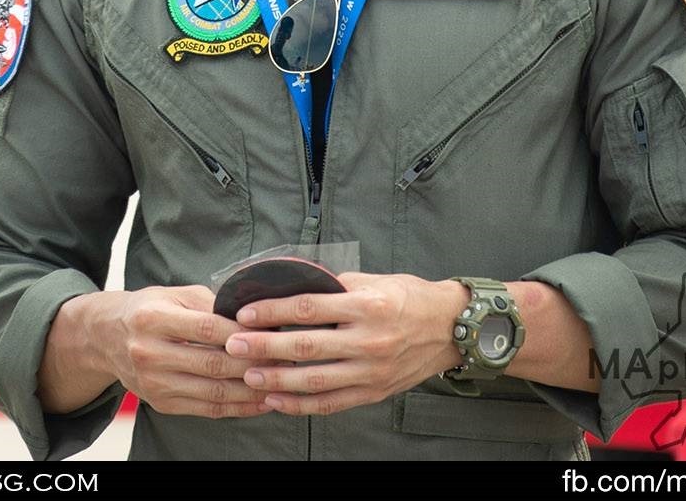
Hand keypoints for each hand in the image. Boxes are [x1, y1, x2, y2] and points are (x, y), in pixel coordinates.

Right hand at [42, 285, 277, 419]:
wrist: (105, 338)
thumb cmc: (148, 310)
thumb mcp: (172, 295)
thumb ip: (210, 303)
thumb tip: (254, 317)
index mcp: (151, 318)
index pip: (206, 329)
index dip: (243, 334)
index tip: (273, 335)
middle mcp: (148, 352)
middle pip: (213, 363)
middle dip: (255, 364)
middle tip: (287, 360)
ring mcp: (153, 382)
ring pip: (214, 392)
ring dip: (253, 390)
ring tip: (281, 383)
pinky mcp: (160, 403)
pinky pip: (207, 410)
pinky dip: (238, 408)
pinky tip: (261, 400)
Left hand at [222, 272, 466, 417]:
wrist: (451, 328)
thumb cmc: (408, 297)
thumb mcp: (373, 280)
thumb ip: (333, 284)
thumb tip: (289, 280)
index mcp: (367, 306)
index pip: (310, 308)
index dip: (273, 311)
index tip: (245, 313)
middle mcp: (370, 341)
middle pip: (307, 346)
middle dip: (265, 347)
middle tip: (234, 345)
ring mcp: (372, 371)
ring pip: (316, 381)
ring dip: (277, 381)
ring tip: (248, 376)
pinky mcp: (374, 392)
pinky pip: (332, 403)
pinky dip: (301, 405)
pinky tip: (276, 401)